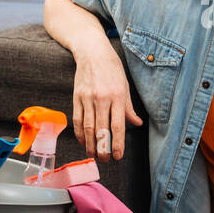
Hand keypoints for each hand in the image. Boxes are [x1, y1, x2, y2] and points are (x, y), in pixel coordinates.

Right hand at [71, 43, 141, 162]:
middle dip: (102, 149)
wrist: (92, 52)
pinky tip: (84, 141)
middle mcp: (102, 98)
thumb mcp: (125, 86)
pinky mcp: (77, 97)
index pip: (118, 125)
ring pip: (88, 127)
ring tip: (93, 155)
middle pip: (101, 130)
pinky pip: (77, 119)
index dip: (118, 143)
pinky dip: (80, 133)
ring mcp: (87, 98)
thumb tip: (137, 124)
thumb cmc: (112, 69)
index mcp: (117, 96)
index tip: (118, 156)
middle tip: (104, 160)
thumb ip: (129, 108)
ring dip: (90, 144)